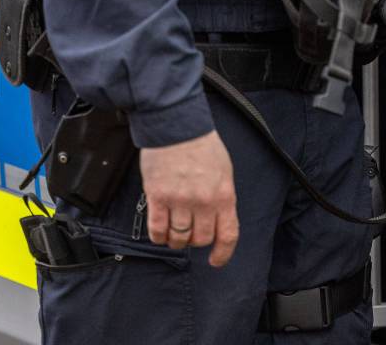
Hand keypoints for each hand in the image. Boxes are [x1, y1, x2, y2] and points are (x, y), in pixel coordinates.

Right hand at [139, 130, 237, 266]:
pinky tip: (160, 234)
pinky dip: (159, 236)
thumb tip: (218, 218)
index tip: (216, 260)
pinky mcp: (158, 197)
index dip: (223, 253)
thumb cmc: (202, 145)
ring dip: (176, 240)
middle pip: (200, 239)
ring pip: (179, 237)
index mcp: (224, 195)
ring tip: (174, 234)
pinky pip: (158, 229)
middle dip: (196, 242)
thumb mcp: (224, 171)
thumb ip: (222, 196)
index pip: (228, 234)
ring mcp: (180, 200)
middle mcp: (204, 201)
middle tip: (191, 235)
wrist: (177, 126)